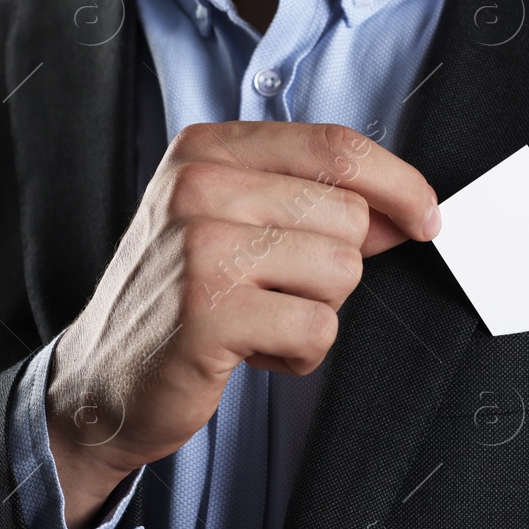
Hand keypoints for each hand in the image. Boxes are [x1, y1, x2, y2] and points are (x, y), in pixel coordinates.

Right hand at [45, 122, 439, 528]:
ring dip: (315, 312)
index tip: (427, 218)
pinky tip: (249, 350)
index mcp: (206, 150)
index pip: (335, 146)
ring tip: (257, 319)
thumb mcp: (233, 224)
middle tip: (277, 290)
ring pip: (340, 271)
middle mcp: (198, 186)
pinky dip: (298, 353)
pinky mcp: (208, 313)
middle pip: (348, 215)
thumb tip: (408, 211)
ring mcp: (199, 248)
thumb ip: (312, 204)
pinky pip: (317, 329)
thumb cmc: (179, 298)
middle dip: (336, 268)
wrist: (101, 381)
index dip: (398, 183)